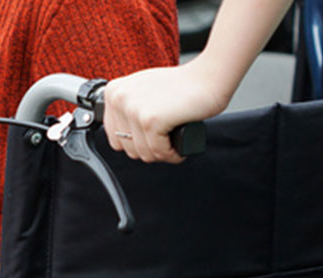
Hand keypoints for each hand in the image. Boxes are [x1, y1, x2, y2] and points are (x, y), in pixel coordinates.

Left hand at [102, 61, 231, 163]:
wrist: (208, 78)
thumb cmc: (181, 86)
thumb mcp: (143, 91)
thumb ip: (128, 108)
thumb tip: (123, 136)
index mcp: (114, 91)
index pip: (114, 137)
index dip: (136, 143)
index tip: (152, 139)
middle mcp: (119, 99)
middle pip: (128, 148)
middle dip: (150, 149)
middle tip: (166, 140)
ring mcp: (133, 109)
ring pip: (143, 153)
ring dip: (162, 153)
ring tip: (174, 142)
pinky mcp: (150, 120)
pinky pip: (158, 152)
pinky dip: (172, 154)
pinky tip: (179, 146)